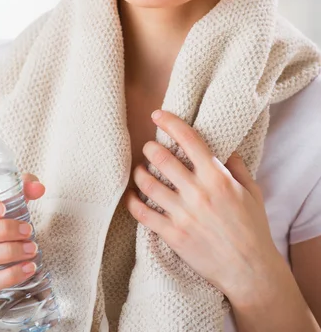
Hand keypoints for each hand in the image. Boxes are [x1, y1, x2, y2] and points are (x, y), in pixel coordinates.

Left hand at [123, 110, 279, 301]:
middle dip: (150, 147)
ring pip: (147, 183)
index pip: (188, 139)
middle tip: (149, 147)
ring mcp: (183, 214)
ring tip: (141, 170)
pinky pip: (143, 213)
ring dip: (140, 172)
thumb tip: (224, 146)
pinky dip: (132, 202)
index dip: (170, 122)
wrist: (249, 270)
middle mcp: (197, 192)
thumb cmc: (253, 228)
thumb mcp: (252, 191)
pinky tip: (131, 196)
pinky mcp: (173, 234)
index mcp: (217, 177)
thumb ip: (236, 166)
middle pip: (161, 158)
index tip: (158, 114)